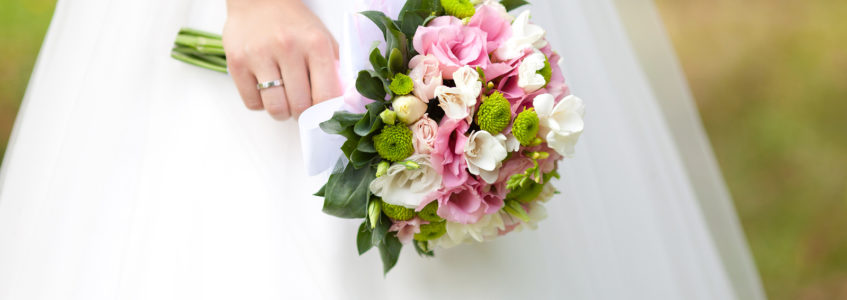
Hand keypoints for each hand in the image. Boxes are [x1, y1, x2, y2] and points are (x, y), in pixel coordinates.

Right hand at [223, 0, 341, 119]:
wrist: (259, 0)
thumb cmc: (294, 23)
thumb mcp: (322, 38)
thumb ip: (335, 68)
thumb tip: (345, 102)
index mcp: (315, 43)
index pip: (326, 95)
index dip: (324, 112)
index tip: (322, 114)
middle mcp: (287, 47)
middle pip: (300, 106)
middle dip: (302, 114)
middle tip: (301, 107)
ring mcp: (259, 55)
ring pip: (275, 108)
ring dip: (282, 112)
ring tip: (284, 101)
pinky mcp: (236, 62)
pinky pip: (252, 103)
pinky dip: (261, 104)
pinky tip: (265, 89)